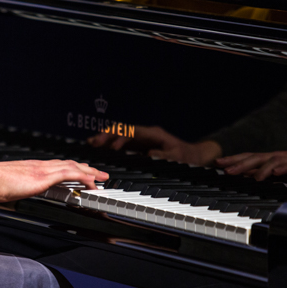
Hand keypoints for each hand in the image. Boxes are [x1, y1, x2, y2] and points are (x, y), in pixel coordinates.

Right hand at [0, 159, 107, 202]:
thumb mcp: (4, 186)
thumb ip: (13, 188)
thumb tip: (12, 194)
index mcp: (30, 167)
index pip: (56, 166)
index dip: (70, 169)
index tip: (79, 172)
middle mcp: (38, 165)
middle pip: (68, 164)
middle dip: (85, 168)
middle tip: (98, 174)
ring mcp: (41, 170)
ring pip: (72, 167)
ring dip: (88, 172)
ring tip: (100, 178)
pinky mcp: (42, 176)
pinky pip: (69, 175)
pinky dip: (82, 177)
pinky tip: (91, 182)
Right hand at [88, 126, 221, 165]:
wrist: (195, 156)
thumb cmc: (187, 157)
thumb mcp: (177, 157)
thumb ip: (163, 155)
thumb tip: (148, 154)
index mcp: (153, 134)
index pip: (131, 131)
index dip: (117, 136)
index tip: (108, 144)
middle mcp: (145, 134)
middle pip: (122, 131)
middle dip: (106, 135)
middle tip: (92, 143)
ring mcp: (142, 139)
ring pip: (120, 136)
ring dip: (106, 139)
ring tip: (91, 144)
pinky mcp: (140, 146)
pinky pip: (123, 143)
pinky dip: (111, 145)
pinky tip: (102, 149)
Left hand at [215, 144, 286, 188]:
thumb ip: (278, 177)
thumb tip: (259, 183)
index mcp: (280, 160)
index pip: (253, 159)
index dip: (236, 160)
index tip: (219, 164)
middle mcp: (284, 157)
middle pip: (256, 158)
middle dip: (236, 162)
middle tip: (220, 166)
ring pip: (268, 160)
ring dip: (251, 166)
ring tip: (237, 172)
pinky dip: (278, 169)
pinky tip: (269, 174)